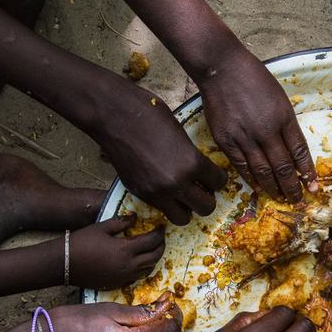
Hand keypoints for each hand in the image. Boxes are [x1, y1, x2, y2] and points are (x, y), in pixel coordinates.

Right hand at [68, 214, 164, 289]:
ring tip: (152, 249)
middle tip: (160, 238)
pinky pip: (137, 277)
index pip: (151, 241)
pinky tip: (139, 261)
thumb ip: (121, 222)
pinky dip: (143, 268)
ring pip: (148, 269)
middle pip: (154, 257)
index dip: (159, 233)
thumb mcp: (101, 227)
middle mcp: (128, 266)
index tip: (162, 227)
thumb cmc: (81, 242)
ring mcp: (124, 277)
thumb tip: (135, 217)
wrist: (65, 263)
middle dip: (160, 246)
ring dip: (153, 258)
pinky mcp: (117, 284)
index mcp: (125, 250)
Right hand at [88, 86, 226, 225]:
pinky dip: (167, 203)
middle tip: (201, 188)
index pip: (218, 182)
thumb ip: (191, 155)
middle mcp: (176, 183)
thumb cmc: (148, 113)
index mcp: (191, 163)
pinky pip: (161, 209)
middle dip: (206, 198)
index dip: (218, 178)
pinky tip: (164, 189)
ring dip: (187, 208)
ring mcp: (156, 192)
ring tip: (183, 194)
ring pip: (183, 218)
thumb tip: (198, 168)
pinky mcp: (140, 194)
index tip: (213, 175)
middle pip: (205, 207)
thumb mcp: (181, 132)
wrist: (112, 115)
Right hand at [199, 52, 316, 201]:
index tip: (313, 186)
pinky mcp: (226, 140)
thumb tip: (292, 149)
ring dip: (274, 187)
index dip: (307, 171)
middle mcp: (266, 130)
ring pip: (263, 171)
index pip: (300, 152)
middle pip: (283, 166)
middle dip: (293, 186)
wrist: (222, 69)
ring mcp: (245, 137)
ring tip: (281, 198)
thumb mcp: (279, 97)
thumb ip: (285, 123)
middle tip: (298, 200)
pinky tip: (258, 188)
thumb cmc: (253, 78)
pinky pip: (241, 166)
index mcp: (283, 117)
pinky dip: (252, 179)